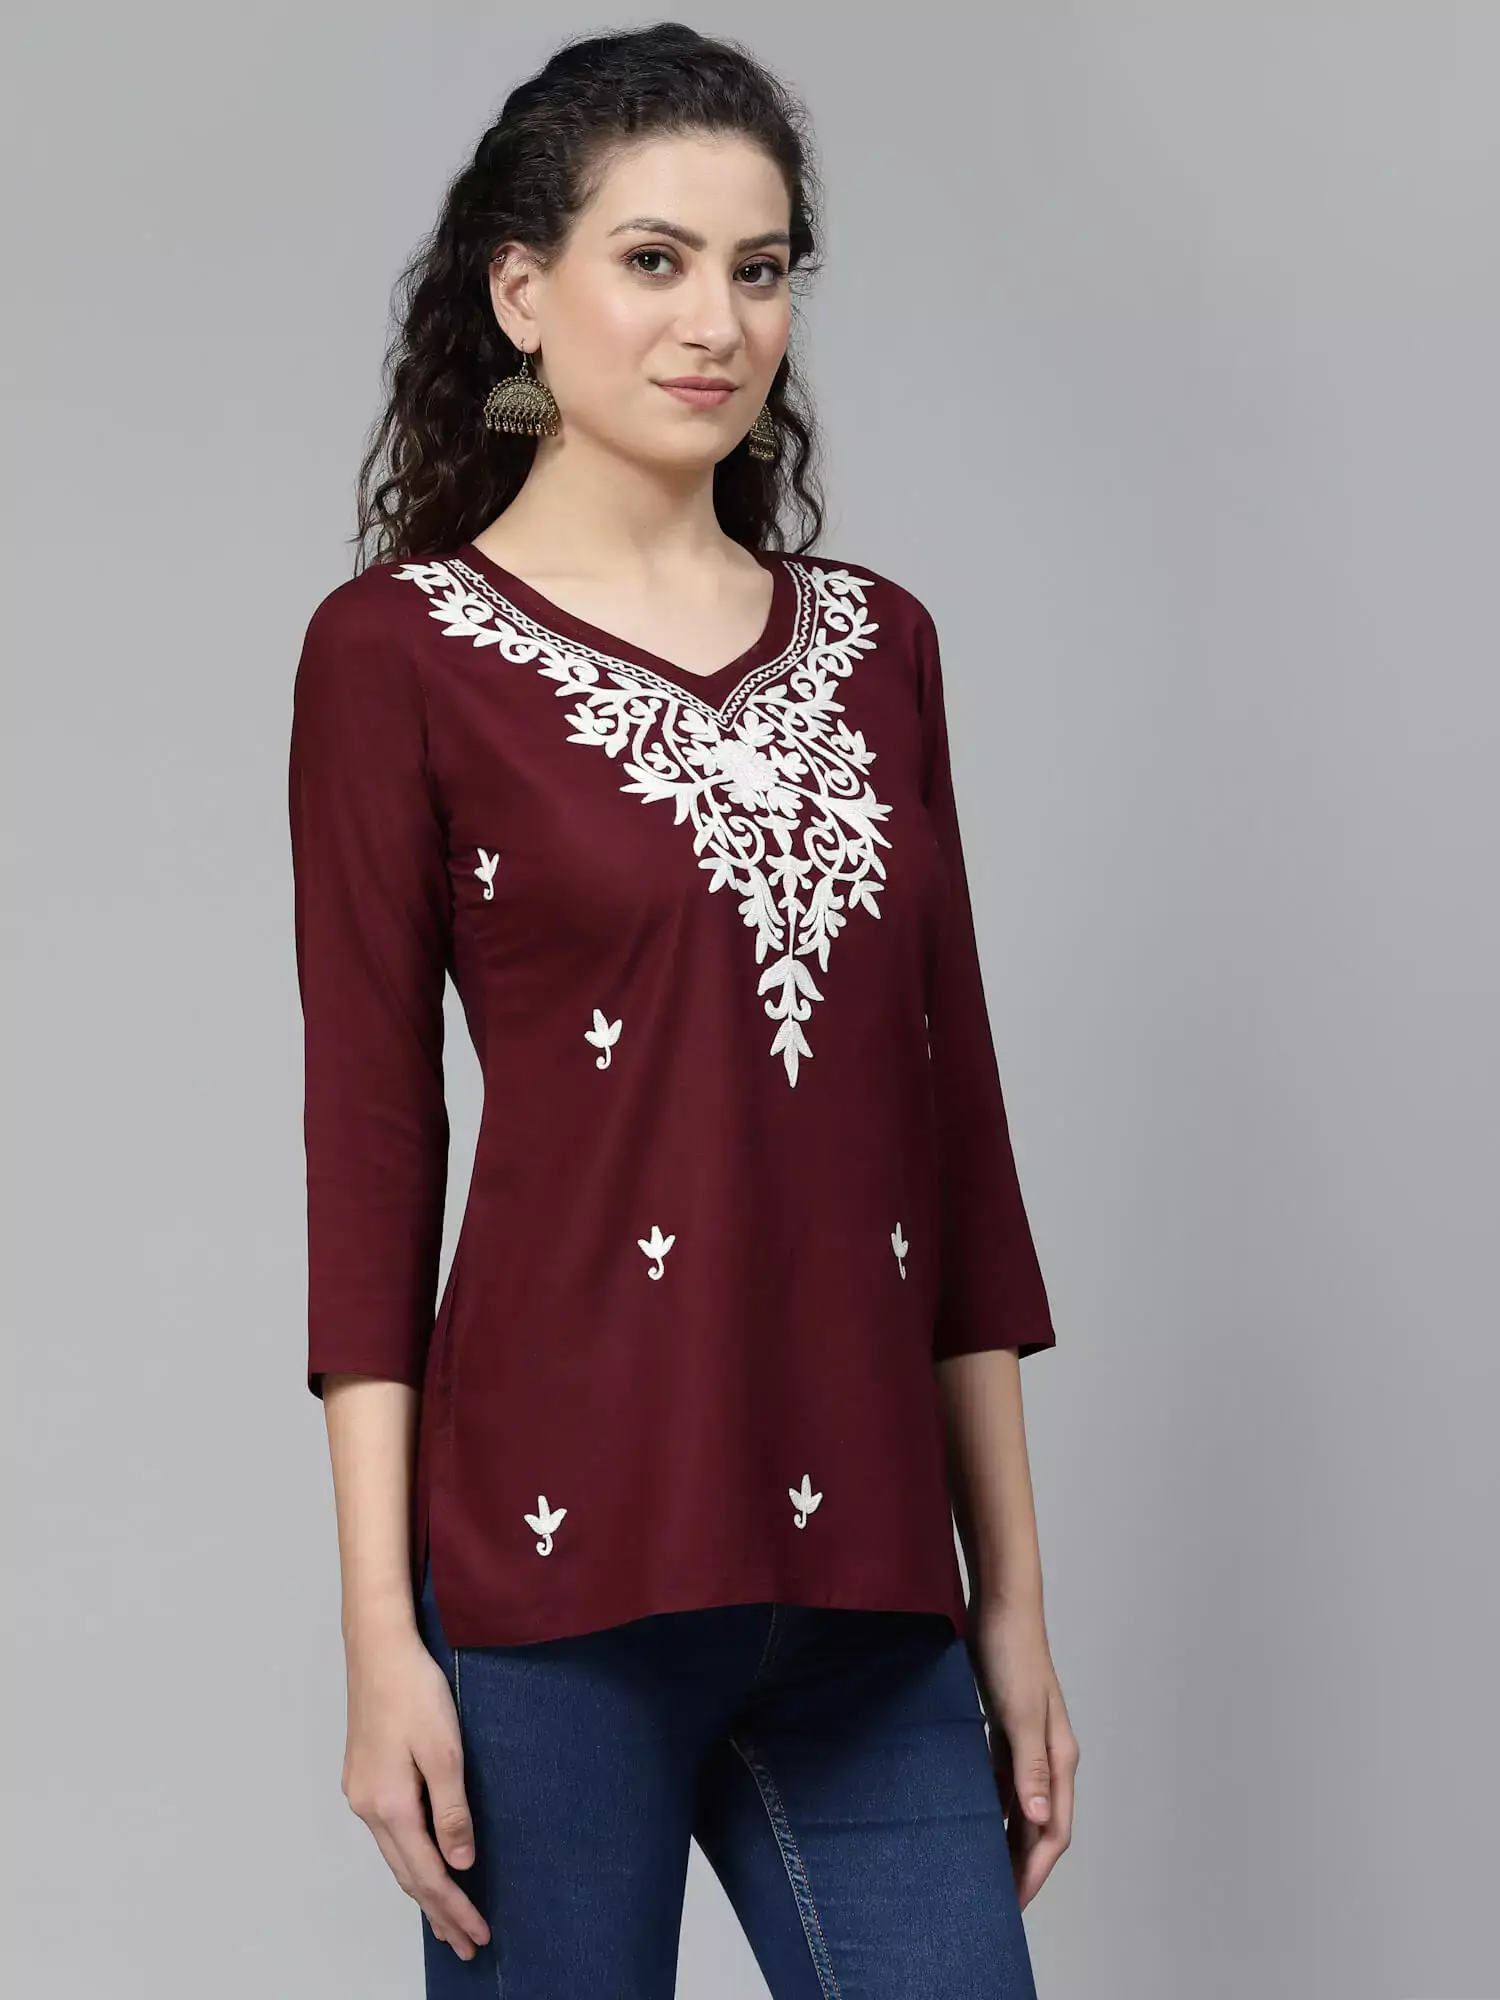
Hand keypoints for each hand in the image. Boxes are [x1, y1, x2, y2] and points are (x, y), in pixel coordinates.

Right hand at [340, 1615, 491, 1959]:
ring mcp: (361, 1792)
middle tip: (465, 1944)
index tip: (477, 1935)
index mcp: (390, 1805)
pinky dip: (409, 1859)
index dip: (454, 1908)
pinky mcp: (363, 1777)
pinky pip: (389, 1835)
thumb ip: (452, 1812)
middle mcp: (368, 1807)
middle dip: (438, 1912)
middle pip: (407, 1875)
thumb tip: (461, 1864)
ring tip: (447, 1917)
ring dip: (423, 1889)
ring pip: (395, 1857)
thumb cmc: (415, 1691)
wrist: (379, 1648)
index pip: (427, 1875)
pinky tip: (422, 1864)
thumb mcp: (445, 1751)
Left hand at [966, 1600, 1078, 1909]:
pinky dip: (992, 1805)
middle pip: (1039, 1825)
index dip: (1035, 1870)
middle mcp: (1047, 1757)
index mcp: (1059, 1758)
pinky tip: (972, 1820)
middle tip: (995, 1901)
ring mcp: (1026, 1743)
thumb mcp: (1021, 1713)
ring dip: (1006, 1838)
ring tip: (983, 1870)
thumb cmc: (1014, 1655)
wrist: (1000, 1607)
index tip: (1013, 1903)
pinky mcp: (1005, 1729)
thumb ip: (1029, 1766)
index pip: (1053, 1830)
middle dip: (1022, 1864)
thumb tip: (1037, 1817)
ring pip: (1020, 1806)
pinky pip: (1001, 1781)